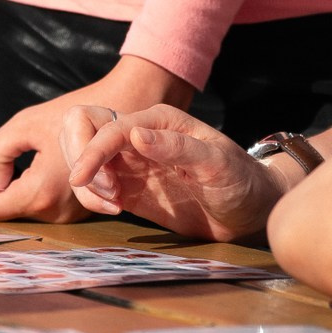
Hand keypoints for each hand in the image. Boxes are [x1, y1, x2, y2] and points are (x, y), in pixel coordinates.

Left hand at [0, 56, 194, 222]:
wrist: (120, 115)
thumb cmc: (74, 115)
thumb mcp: (25, 124)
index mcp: (40, 193)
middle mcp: (55, 213)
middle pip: (7, 211)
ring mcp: (70, 215)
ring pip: (26, 208)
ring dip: (12, 191)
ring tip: (5, 163)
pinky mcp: (79, 210)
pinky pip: (44, 205)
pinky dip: (32, 190)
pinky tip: (32, 166)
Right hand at [61, 103, 285, 241]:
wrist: (249, 211)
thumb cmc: (241, 181)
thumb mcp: (217, 164)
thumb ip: (179, 148)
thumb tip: (136, 135)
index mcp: (158, 121)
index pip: (109, 126)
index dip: (92, 150)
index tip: (83, 179)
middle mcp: (139, 135)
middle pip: (83, 129)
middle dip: (82, 159)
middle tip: (107, 193)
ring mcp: (132, 161)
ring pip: (85, 157)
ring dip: (88, 182)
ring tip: (114, 206)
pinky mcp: (130, 187)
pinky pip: (96, 184)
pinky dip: (93, 197)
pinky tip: (116, 210)